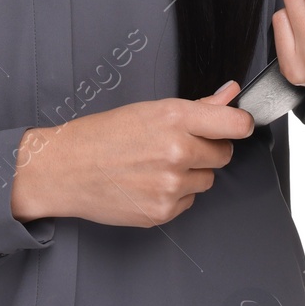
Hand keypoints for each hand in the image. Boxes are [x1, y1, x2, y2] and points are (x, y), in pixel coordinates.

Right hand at [10, 81, 251, 227]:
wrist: (65, 169)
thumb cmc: (102, 135)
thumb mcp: (148, 110)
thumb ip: (197, 106)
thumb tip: (230, 94)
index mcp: (174, 118)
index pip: (236, 124)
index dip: (239, 125)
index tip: (235, 126)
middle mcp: (177, 151)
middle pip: (224, 154)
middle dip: (208, 149)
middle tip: (178, 145)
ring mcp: (171, 184)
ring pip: (207, 179)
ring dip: (191, 173)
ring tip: (156, 165)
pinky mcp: (163, 211)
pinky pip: (188, 201)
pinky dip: (174, 194)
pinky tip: (148, 183)